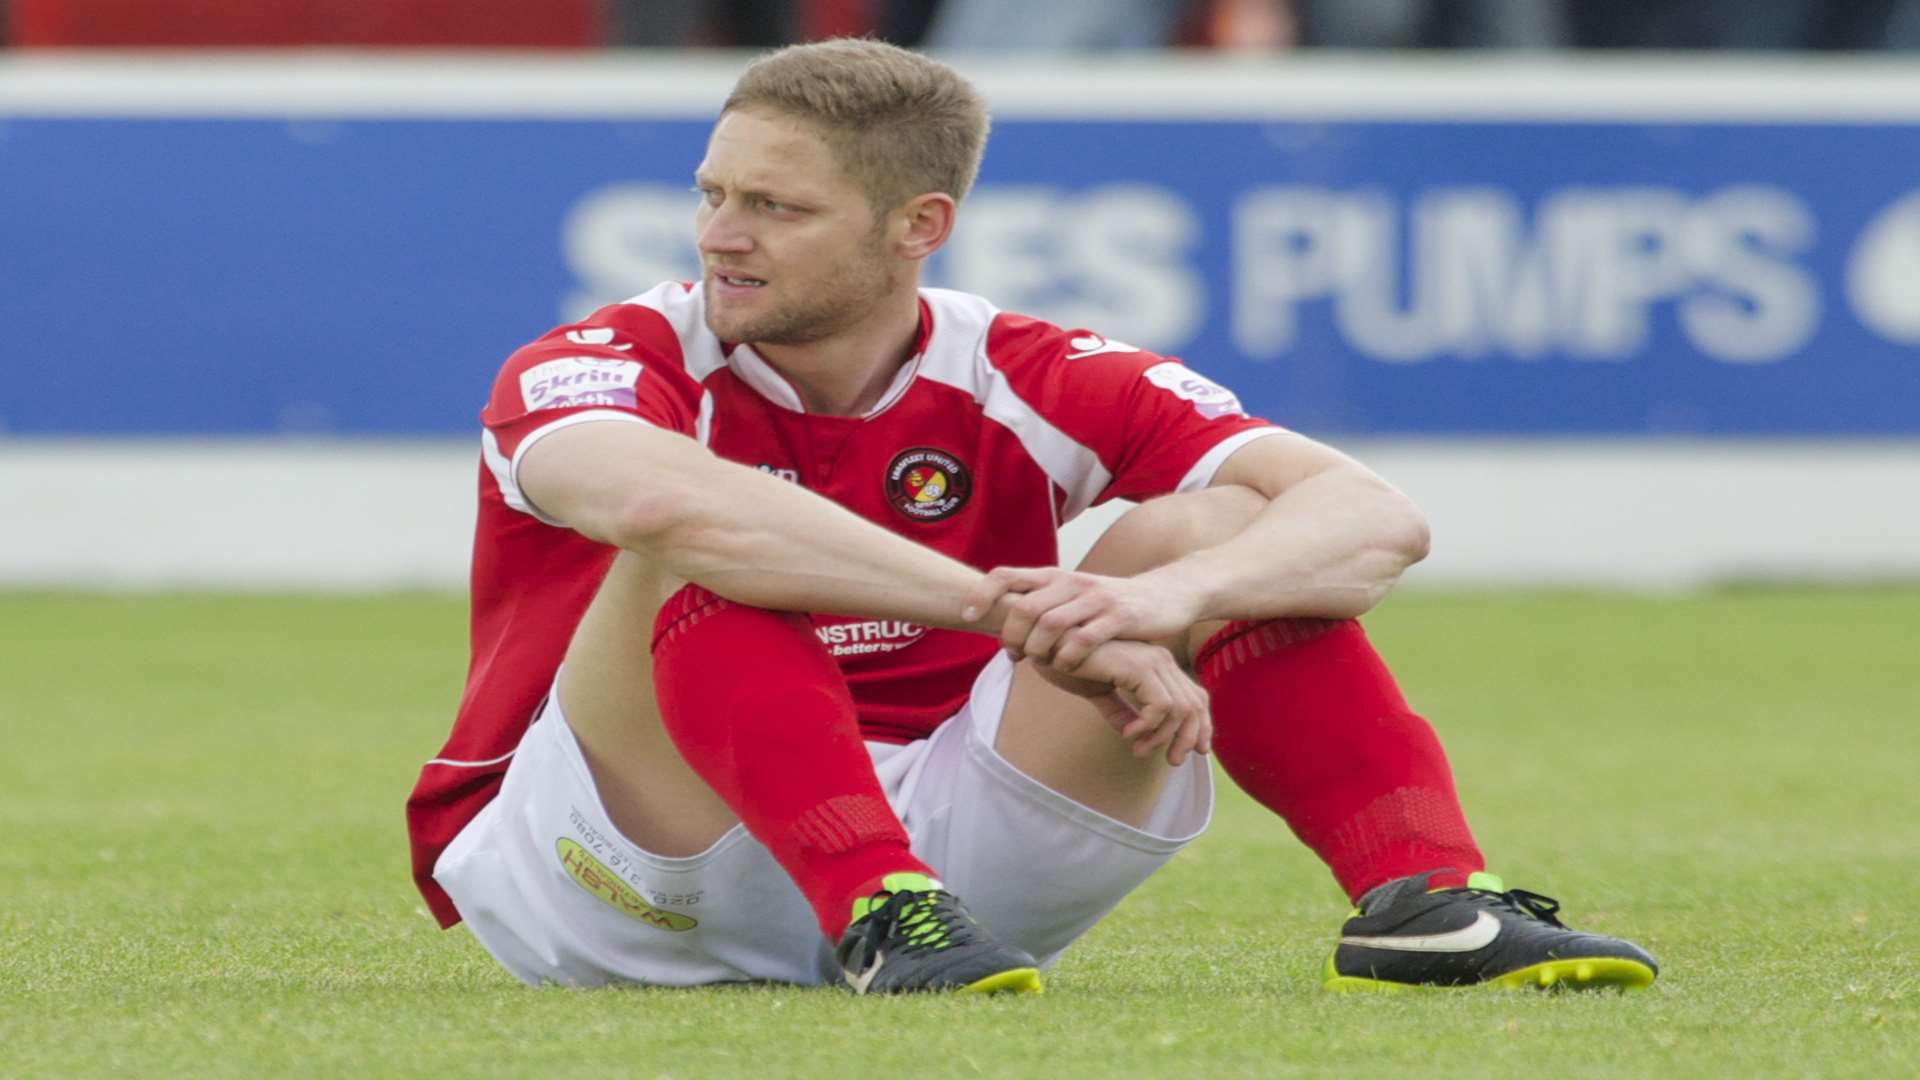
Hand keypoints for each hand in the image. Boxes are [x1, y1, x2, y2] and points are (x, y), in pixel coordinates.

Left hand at [963, 566, 1204, 671]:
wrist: (1166, 595)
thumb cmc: (1111, 604)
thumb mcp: (1074, 597)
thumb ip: (1043, 605)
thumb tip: (1003, 624)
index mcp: (1055, 576)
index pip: (1005, 574)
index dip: (981, 594)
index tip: (966, 617)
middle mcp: (1072, 582)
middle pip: (1023, 607)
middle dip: (1011, 636)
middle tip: (1014, 655)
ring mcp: (1095, 598)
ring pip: (1049, 624)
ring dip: (1037, 650)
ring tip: (1040, 663)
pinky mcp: (1119, 617)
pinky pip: (1083, 640)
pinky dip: (1068, 658)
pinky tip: (1067, 667)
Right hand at [1030, 639, 1211, 765]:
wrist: (1047, 643)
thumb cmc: (1068, 661)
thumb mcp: (1099, 691)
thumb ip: (1119, 709)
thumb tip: (1131, 732)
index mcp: (1155, 663)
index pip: (1194, 696)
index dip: (1200, 726)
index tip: (1191, 753)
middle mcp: (1160, 659)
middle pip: (1195, 704)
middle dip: (1188, 738)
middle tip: (1172, 761)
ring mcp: (1152, 661)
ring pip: (1180, 709)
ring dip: (1162, 736)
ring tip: (1139, 749)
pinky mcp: (1140, 667)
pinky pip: (1160, 706)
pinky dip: (1148, 726)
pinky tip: (1128, 734)